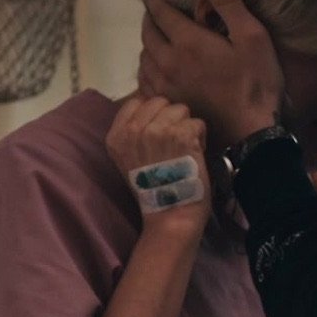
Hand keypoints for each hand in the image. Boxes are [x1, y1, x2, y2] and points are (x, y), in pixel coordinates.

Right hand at [105, 95, 209, 235]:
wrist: (170, 215)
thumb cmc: (153, 189)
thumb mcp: (128, 158)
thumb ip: (134, 131)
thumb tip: (153, 106)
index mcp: (116, 136)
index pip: (137, 101)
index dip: (153, 113)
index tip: (159, 133)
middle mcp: (133, 131)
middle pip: (161, 102)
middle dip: (171, 118)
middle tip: (173, 144)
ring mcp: (157, 132)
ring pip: (181, 109)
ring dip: (187, 127)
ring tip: (183, 150)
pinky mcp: (181, 136)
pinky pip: (197, 123)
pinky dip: (200, 138)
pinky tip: (193, 155)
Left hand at [139, 0, 284, 150]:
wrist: (250, 133)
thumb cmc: (256, 82)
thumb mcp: (251, 35)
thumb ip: (227, 0)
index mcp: (187, 41)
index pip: (160, 12)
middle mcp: (168, 62)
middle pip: (147, 34)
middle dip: (149, 19)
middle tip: (153, 12)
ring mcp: (165, 86)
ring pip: (143, 58)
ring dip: (147, 44)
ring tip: (154, 38)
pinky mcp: (167, 105)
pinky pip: (145, 83)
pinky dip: (146, 70)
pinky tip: (153, 70)